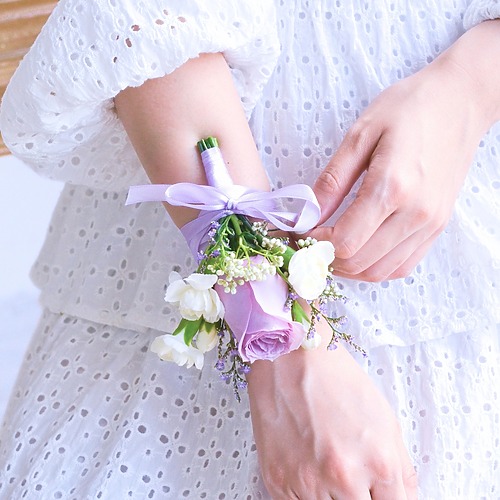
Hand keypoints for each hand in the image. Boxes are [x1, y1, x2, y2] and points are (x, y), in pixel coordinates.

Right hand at [247, 321, 416, 498]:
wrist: (292, 357)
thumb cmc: (335, 379)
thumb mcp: (384, 419)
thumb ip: (401, 470)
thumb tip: (404, 498)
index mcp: (379, 463)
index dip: (385, 499)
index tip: (376, 493)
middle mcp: (343, 477)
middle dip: (358, 495)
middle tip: (348, 473)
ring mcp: (307, 481)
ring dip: (329, 494)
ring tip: (324, 461)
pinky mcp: (276, 479)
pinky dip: (303, 492)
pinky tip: (306, 464)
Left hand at [309, 22, 499, 281]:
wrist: (459, 102)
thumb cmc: (408, 109)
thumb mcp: (360, 135)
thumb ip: (332, 181)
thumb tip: (308, 216)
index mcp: (392, 187)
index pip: (345, 241)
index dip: (316, 244)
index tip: (302, 233)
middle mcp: (415, 213)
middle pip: (359, 262)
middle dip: (326, 258)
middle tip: (310, 243)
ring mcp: (430, 224)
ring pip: (379, 272)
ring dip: (348, 268)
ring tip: (330, 249)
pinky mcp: (437, 228)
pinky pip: (402, 267)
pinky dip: (374, 268)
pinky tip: (360, 251)